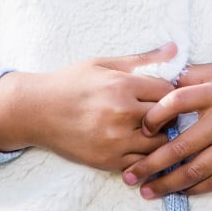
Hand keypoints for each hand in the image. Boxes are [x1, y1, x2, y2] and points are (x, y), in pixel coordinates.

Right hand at [0, 43, 179, 172]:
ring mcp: (115, 140)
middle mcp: (121, 114)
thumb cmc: (71, 83)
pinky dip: (144, 155)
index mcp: (122, 86)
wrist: (36, 111)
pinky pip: (141, 163)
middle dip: (168, 116)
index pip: (168, 92)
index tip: (164, 94)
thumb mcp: (104, 63)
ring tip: (150, 129)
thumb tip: (175, 47)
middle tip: (162, 113)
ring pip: (159, 144)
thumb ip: (142, 59)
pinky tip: (137, 145)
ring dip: (159, 137)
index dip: (170, 93)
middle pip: (167, 118)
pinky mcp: (107, 160)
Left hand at [120, 61, 211, 198]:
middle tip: (128, 176)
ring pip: (198, 169)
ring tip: (148, 192)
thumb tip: (155, 83)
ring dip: (169, 184)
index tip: (139, 131)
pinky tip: (180, 192)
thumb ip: (191, 76)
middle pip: (181, 145)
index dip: (152, 117)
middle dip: (150, 164)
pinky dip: (197, 188)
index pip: (175, 102)